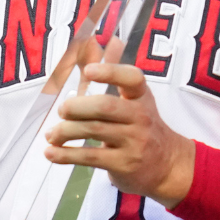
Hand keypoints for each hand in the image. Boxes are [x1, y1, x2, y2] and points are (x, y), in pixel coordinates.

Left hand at [43, 60, 195, 207]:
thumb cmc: (143, 129)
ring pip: (93, 130)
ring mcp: (134, 142)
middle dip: (76, 107)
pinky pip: (89, 157)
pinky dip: (65, 155)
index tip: (88, 71)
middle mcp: (141, 117)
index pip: (132, 78)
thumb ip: (112, 83)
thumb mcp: (136, 104)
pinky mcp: (124, 164)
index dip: (110, 72)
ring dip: (65, 131)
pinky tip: (51, 153)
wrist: (168, 166)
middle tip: (62, 110)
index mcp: (141, 97)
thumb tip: (87, 53)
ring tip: (52, 134)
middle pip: (105, 106)